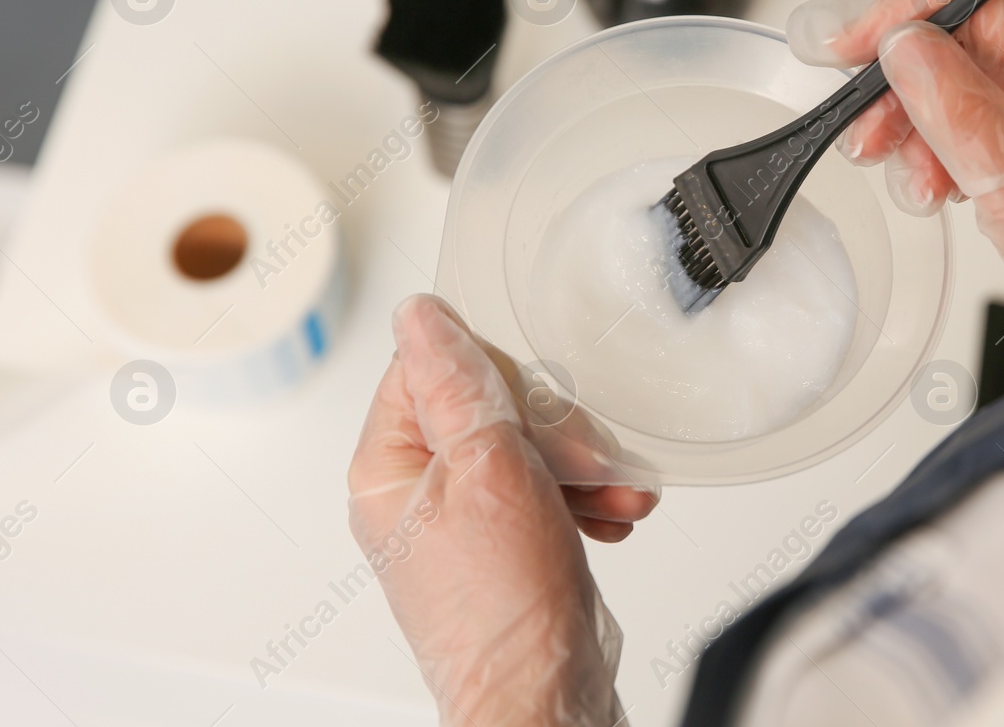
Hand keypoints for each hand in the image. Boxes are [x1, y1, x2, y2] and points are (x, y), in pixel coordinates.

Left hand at [347, 295, 654, 725]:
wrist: (541, 698)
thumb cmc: (508, 605)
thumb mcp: (490, 468)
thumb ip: (457, 384)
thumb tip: (420, 316)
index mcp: (386, 468)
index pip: (430, 367)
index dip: (497, 374)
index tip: (541, 402)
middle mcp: (411, 494)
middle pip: (484, 406)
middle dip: (554, 428)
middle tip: (588, 460)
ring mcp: (453, 524)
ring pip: (520, 449)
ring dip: (579, 464)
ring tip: (617, 491)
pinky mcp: (495, 548)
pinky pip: (537, 493)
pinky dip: (578, 498)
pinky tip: (612, 513)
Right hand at [789, 0, 1003, 346]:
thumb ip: (959, 111)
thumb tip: (903, 44)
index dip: (895, 14)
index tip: (839, 45)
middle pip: (953, 38)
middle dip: (897, 86)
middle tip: (865, 136)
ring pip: (949, 78)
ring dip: (911, 126)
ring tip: (913, 180)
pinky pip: (962, 114)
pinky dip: (933, 148)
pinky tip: (937, 185)